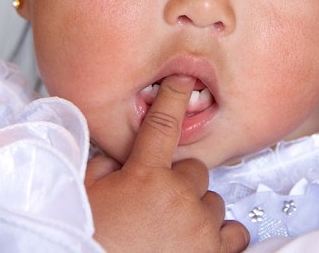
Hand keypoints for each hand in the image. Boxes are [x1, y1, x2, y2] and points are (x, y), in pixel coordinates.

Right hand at [85, 74, 249, 251]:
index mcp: (145, 176)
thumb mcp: (85, 198)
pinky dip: (220, 235)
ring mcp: (200, 228)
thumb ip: (102, 166)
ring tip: (173, 229)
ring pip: (212, 201)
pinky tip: (199, 241)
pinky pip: (234, 233)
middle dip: (178, 183)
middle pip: (194, 170)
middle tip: (157, 204)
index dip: (173, 96)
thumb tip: (116, 154)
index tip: (182, 81)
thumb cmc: (86, 241)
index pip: (163, 123)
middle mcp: (178, 197)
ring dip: (197, 210)